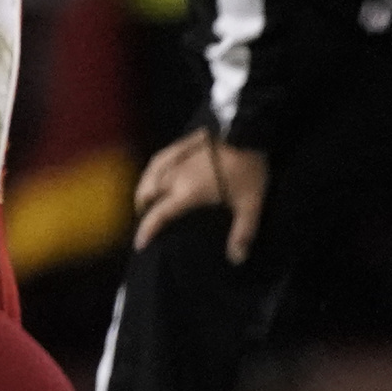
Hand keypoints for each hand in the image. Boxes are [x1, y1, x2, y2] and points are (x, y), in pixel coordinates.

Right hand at [133, 128, 269, 262]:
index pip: (159, 214)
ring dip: (143, 191)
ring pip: (147, 177)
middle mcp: (173, 176)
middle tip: (147, 220)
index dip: (147, 230)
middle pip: (146, 194)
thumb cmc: (247, 169)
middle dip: (142, 209)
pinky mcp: (178, 145)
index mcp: (187, 192)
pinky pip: (155, 161)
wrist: (246, 131)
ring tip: (147, 201)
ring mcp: (174, 158)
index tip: (140, 244)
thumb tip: (236, 259)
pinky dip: (149, 173)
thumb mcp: (251, 204)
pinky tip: (155, 173)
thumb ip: (242, 232)